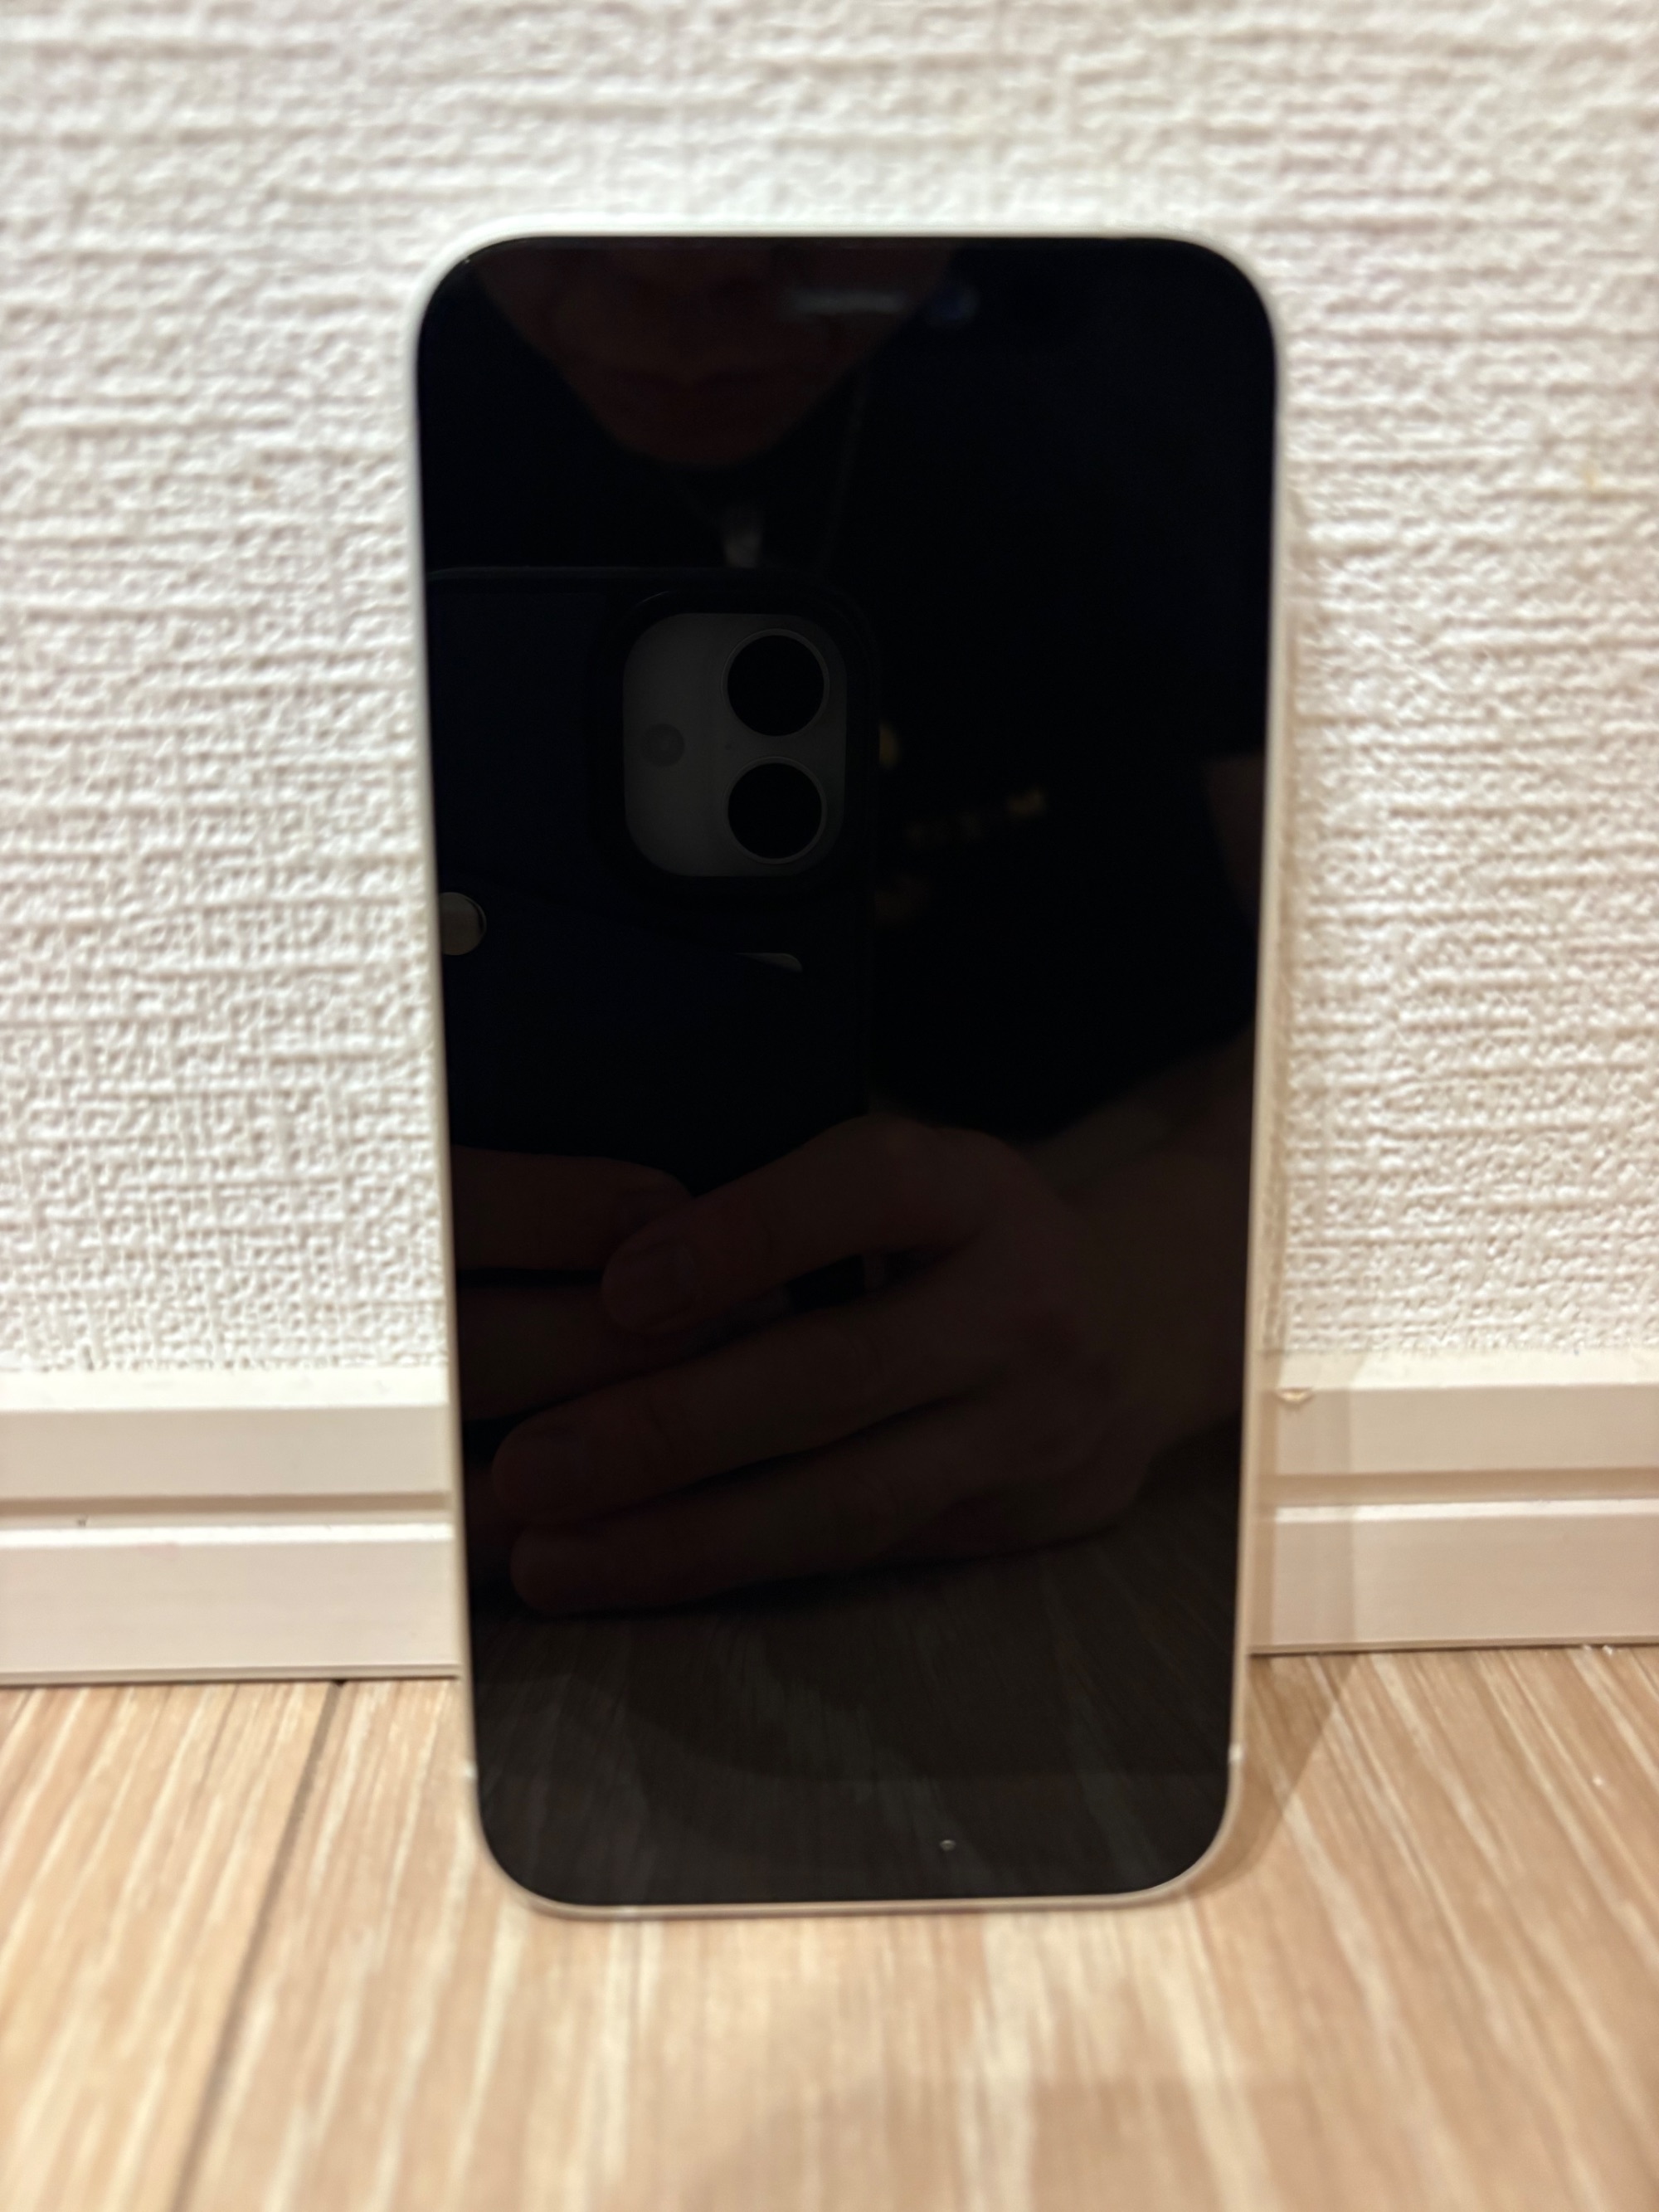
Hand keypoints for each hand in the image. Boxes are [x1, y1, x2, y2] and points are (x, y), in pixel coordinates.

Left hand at [493, 1113, 1247, 1613]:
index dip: (745, 1235)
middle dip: (670, 1429)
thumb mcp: (909, 1175)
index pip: (869, 1192)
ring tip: (555, 1556)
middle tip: (534, 1464)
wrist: (1141, 1320)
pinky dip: (738, 1570)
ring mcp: (1028, 1428)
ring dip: (685, 1536)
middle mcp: (1020, 1306)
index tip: (620, 1285)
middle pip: (839, 1374)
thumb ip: (791, 1206)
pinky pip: (860, 1555)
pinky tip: (638, 1577)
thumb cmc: (963, 1235)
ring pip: (846, 1497)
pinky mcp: (1012, 1520)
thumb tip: (593, 1270)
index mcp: (979, 1190)